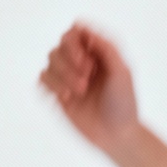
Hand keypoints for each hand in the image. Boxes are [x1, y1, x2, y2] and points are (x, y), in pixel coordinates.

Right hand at [38, 23, 140, 153]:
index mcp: (99, 53)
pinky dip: (52, 84)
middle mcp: (82, 61)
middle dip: (71, 59)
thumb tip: (85, 31)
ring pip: (50, 59)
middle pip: (61, 43)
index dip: (76, 41)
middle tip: (88, 78)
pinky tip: (67, 97)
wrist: (116, 135)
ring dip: (63, 74)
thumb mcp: (122, 72)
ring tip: (81, 91)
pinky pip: (42, 78)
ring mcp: (68, 76)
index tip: (88, 60)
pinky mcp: (57, 93)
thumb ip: (106, 48)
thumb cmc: (124, 103)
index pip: (77, 32)